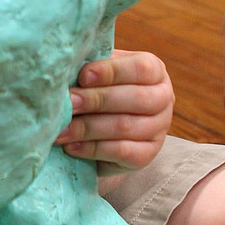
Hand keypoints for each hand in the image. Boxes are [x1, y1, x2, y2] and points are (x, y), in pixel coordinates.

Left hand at [54, 49, 173, 170]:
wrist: (103, 132)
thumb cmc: (98, 91)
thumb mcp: (99, 74)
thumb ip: (90, 68)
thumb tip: (66, 68)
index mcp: (155, 71)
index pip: (141, 68)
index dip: (112, 71)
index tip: (82, 76)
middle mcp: (163, 98)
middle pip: (136, 98)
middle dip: (97, 100)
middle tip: (68, 103)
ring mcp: (159, 129)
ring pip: (126, 127)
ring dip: (88, 128)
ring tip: (61, 128)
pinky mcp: (147, 155)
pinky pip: (122, 152)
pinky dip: (93, 149)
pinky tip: (72, 146)